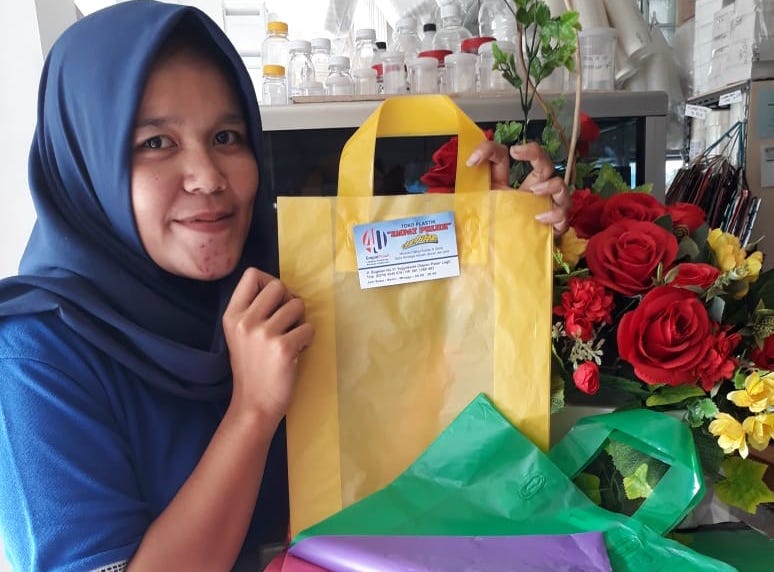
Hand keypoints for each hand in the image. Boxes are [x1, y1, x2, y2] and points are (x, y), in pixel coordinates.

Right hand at [222, 267, 313, 424]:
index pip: (251, 275)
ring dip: (300, 322)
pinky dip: (308, 340)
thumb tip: (283, 290)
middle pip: (278, 285)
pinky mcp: (283, 348)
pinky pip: (309, 328)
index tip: (274, 303)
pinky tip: (296, 353)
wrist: (254, 405)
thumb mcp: (240, 334)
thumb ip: (254, 310)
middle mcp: (245, 321)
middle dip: (289, 301)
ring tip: (291, 340)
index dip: (269, 283)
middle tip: (287, 322)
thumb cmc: (252, 368)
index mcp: (232, 315)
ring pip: (298, 305)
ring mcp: (264, 334)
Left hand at [466, 140, 570, 234]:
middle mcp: (527, 193)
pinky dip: (555, 214)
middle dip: (535, 152)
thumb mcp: (468, 207)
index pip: (502, 157)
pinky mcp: (551, 229)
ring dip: (550, 184)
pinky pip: (563, 216)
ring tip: (534, 191)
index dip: (487, 150)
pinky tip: (539, 218)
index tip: (471, 161)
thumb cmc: (480, 234)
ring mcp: (543, 209)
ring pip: (560, 186)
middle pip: (543, 162)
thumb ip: (466, 189)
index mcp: (504, 185)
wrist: (488, 262)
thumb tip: (466, 165)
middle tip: (517, 152)